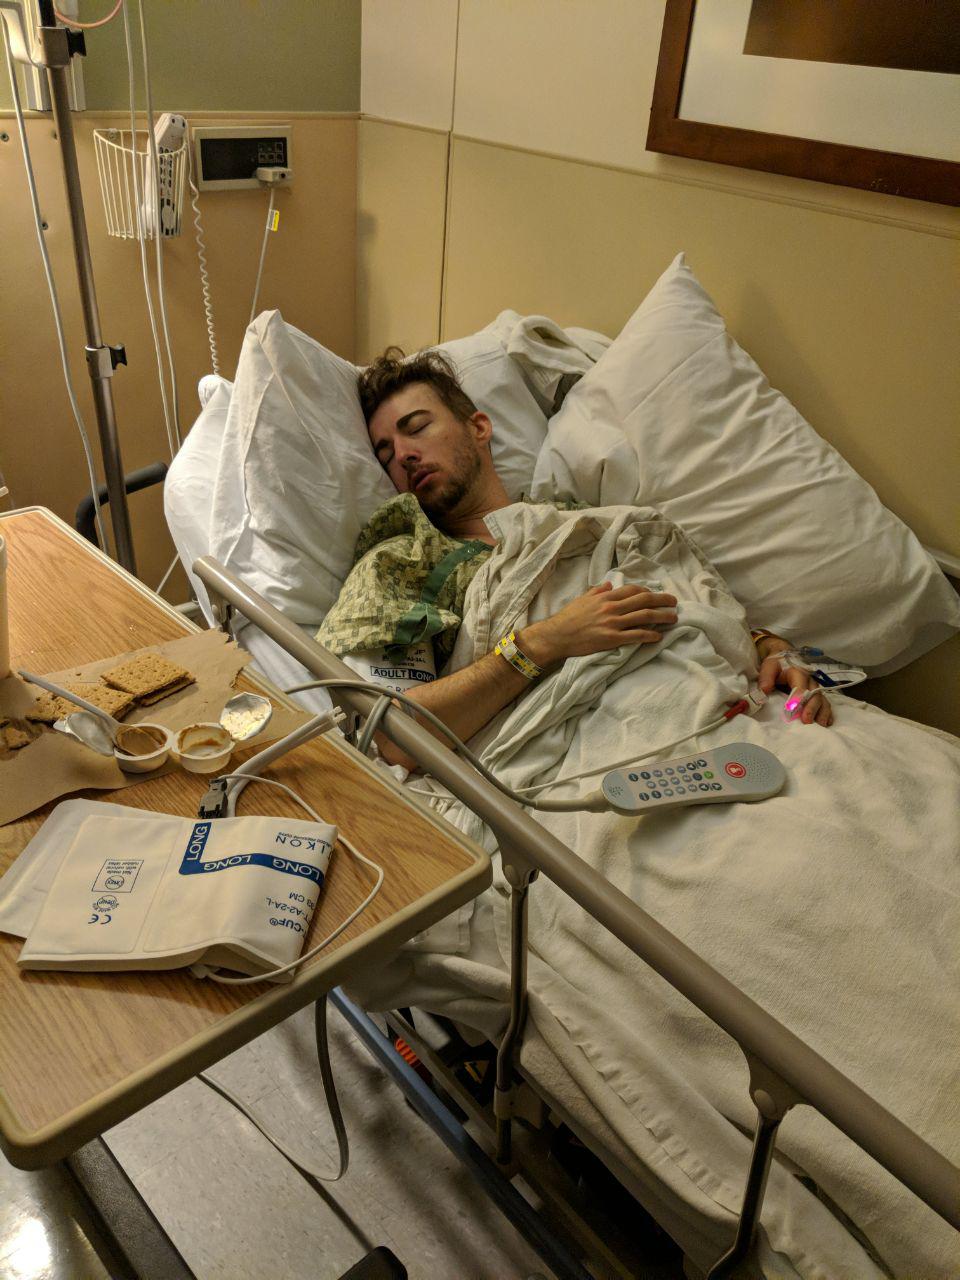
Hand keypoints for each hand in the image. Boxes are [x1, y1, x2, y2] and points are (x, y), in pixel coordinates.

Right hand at [519, 582, 677, 666]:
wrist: (557, 636)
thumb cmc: (568, 618)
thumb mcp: (582, 599)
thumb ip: (598, 591)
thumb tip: (609, 584)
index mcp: (605, 597)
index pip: (632, 590)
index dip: (647, 591)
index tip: (655, 594)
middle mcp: (611, 607)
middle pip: (643, 601)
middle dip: (662, 600)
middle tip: (674, 602)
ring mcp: (613, 623)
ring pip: (644, 617)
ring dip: (662, 616)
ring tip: (673, 618)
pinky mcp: (612, 639)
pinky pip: (636, 635)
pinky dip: (650, 635)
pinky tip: (658, 636)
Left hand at [756, 637, 833, 726]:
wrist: (785, 658)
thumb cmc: (777, 664)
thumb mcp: (769, 667)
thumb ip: (766, 677)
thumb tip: (765, 690)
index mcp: (798, 673)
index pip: (800, 686)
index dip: (798, 699)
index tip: (793, 711)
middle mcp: (810, 681)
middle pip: (814, 695)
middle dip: (811, 708)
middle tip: (806, 721)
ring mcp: (815, 688)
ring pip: (822, 700)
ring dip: (822, 713)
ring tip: (820, 725)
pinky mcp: (817, 694)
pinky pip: (825, 703)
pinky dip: (827, 713)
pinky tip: (827, 723)